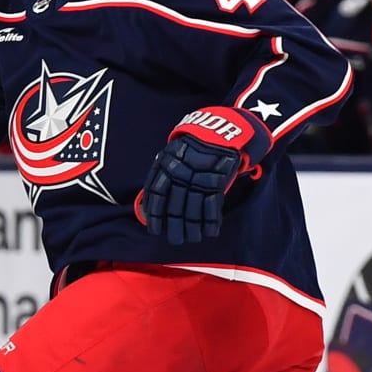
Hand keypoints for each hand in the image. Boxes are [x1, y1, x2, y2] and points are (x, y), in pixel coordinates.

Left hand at [136, 106, 270, 245]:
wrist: (220, 131)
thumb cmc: (194, 145)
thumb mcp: (172, 153)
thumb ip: (162, 174)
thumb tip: (151, 203)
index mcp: (165, 165)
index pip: (155, 194)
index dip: (154, 215)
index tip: (154, 230)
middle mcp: (180, 173)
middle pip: (174, 207)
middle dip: (175, 227)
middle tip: (175, 240)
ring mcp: (199, 178)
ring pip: (192, 210)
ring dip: (192, 228)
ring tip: (192, 239)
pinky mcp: (217, 182)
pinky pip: (212, 206)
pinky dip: (210, 221)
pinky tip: (209, 232)